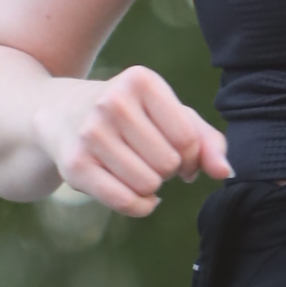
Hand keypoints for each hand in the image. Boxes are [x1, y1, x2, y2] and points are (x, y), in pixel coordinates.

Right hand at [32, 66, 233, 216]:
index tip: (176, 151)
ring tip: (137, 169)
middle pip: (167, 164)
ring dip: (151, 187)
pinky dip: (139, 205)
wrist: (60, 113)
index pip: (187, 140)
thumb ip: (206, 140)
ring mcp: (90, 133)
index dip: (190, 156)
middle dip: (167, 170)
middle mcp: (112, 102)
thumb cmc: (130, 116)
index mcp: (140, 81)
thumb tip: (225, 172)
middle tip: (150, 159)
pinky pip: (125, 202)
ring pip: (148, 185)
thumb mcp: (168, 114)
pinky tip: (134, 192)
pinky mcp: (75, 165)